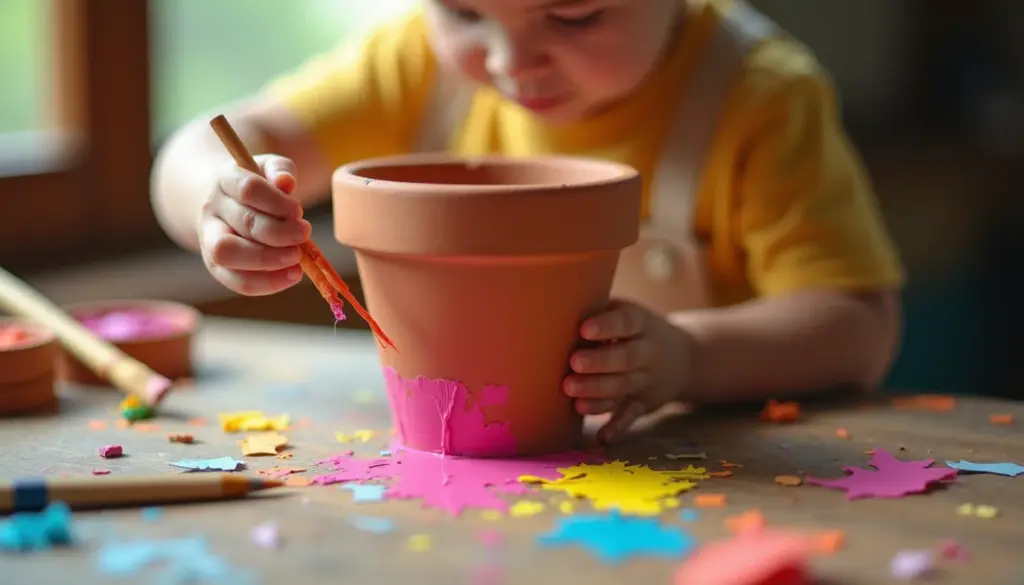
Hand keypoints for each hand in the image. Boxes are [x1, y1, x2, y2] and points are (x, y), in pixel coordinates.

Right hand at [199, 155, 311, 295]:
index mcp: (225, 179)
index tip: (299, 212)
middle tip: (304, 235)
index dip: (278, 202)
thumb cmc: (259, 188)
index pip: (249, 189)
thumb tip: (286, 182)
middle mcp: (212, 209)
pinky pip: (237, 281)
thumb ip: (281, 170)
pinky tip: (292, 275)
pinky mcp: (216, 267)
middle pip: (244, 223)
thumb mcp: (270, 169)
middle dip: (281, 233)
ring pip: (229, 254)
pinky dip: (268, 283)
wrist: (230, 206)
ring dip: (269, 260)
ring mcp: (209, 240)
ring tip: (297, 258)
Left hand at [562, 300, 694, 443]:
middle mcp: (646, 351)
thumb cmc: (633, 329)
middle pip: (625, 357)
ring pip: (623, 387)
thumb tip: (549, 310)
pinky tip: (602, 437)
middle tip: (574, 363)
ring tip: (572, 392)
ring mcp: (645, 379)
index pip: (626, 322)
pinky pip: (631, 416)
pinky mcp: (642, 403)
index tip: (584, 329)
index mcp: (640, 323)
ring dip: (599, 393)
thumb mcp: (626, 312)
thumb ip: (598, 311)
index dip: (607, 326)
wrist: (684, 357)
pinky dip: (618, 427)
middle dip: (600, 362)